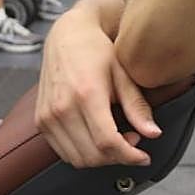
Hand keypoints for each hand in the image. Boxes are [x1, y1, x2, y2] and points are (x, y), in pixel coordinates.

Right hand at [35, 7, 160, 167]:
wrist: (67, 35)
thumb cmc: (98, 51)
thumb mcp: (123, 73)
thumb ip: (137, 106)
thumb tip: (153, 133)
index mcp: (86, 94)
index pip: (107, 143)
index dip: (129, 156)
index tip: (144, 156)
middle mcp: (62, 107)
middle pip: (92, 156)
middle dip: (117, 157)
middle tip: (133, 142)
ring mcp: (48, 116)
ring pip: (76, 159)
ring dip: (100, 159)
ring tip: (117, 140)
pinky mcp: (41, 120)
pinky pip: (62, 151)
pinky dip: (82, 153)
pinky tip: (96, 138)